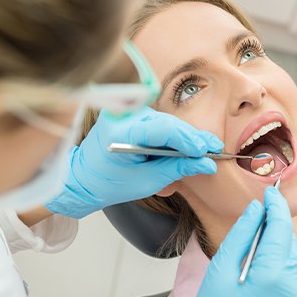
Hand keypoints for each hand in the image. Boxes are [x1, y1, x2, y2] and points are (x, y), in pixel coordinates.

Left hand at [45, 107, 223, 218]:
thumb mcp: (147, 181)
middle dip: (192, 139)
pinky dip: (172, 136)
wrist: (82, 177)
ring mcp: (125, 113)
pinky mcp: (129, 114)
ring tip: (202, 152)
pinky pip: (158, 123)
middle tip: (214, 150)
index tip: (208, 151)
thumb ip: (177, 169)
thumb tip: (207, 164)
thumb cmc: (110, 183)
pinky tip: (186, 148)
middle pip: (168, 123)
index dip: (189, 140)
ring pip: (166, 122)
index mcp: (122, 133)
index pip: (163, 130)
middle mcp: (123, 116)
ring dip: (184, 138)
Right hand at [197, 187, 296, 296]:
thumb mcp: (221, 269)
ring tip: (253, 246)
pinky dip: (282, 256)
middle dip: (274, 222)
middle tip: (255, 216)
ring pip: (293, 250)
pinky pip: (295, 266)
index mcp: (274, 272)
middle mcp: (295, 282)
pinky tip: (262, 261)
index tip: (270, 191)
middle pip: (288, 236)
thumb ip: (242, 234)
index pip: (282, 224)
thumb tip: (256, 208)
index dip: (276, 204)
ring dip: (277, 240)